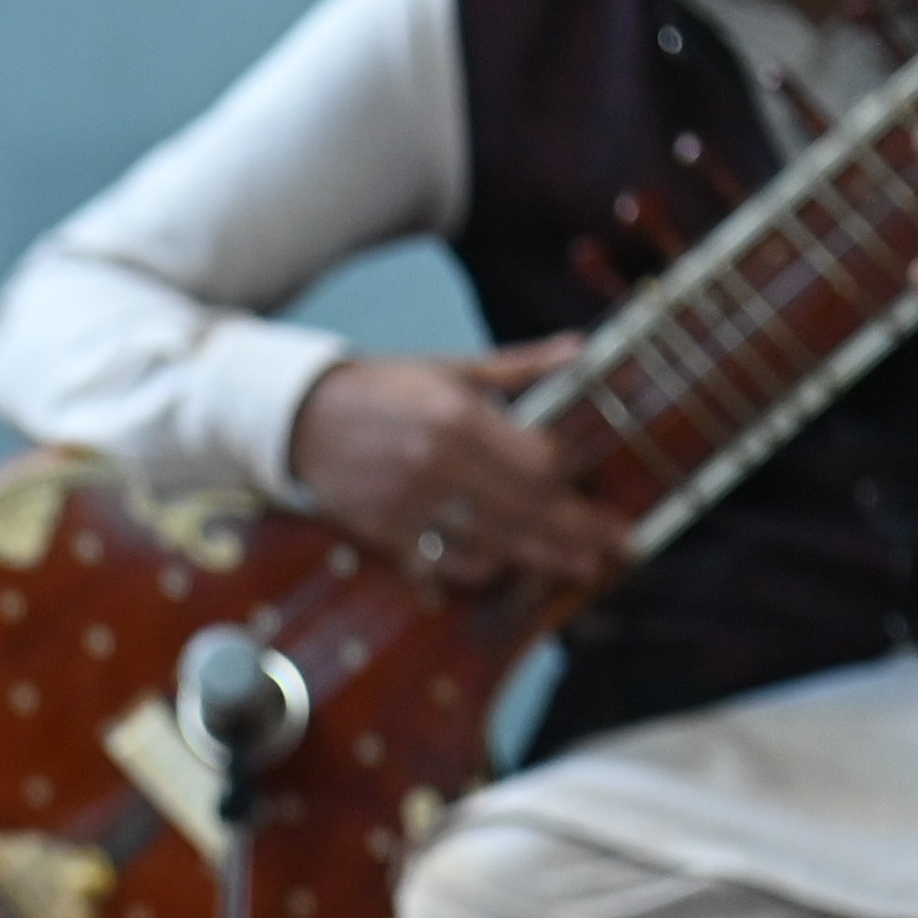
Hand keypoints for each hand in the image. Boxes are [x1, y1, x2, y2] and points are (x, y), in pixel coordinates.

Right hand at [287, 341, 631, 592]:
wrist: (298, 415)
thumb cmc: (382, 386)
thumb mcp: (449, 368)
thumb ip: (518, 366)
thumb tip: (580, 349)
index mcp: (457, 418)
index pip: (537, 461)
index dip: (570, 476)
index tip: (593, 484)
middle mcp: (437, 465)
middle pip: (527, 508)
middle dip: (578, 530)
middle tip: (619, 545)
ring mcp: (409, 503)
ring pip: (493, 540)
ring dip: (543, 557)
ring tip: (581, 566)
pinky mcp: (384, 530)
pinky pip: (444, 560)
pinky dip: (480, 568)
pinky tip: (509, 568)